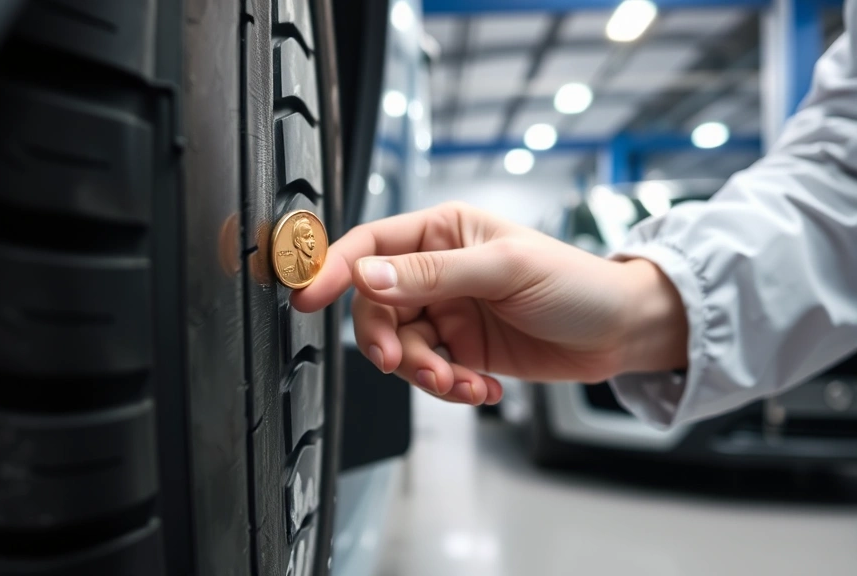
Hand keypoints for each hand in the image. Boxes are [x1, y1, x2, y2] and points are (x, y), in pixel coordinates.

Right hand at [291, 202, 687, 405]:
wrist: (621, 332)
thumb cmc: (575, 282)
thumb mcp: (504, 269)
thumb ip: (430, 274)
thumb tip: (367, 276)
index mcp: (442, 232)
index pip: (370, 245)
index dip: (334, 269)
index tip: (307, 296)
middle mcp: (436, 270)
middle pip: (376, 306)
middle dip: (387, 341)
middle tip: (403, 363)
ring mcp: (448, 312)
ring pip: (401, 347)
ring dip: (423, 372)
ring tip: (460, 381)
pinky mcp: (461, 349)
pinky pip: (430, 372)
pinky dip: (448, 387)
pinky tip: (482, 387)